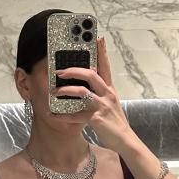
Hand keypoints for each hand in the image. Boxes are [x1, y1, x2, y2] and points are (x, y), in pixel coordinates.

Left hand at [52, 36, 134, 151]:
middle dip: (73, 70)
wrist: (125, 140)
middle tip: (59, 71)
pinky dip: (63, 116)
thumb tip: (84, 83)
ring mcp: (102, 106)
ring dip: (66, 90)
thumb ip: (99, 92)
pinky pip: (76, 115)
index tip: (98, 37)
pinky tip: (53, 115)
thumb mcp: (109, 103)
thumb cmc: (114, 121)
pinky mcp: (97, 119)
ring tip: (54, 92)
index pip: (105, 66)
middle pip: (91, 74)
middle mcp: (107, 94)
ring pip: (82, 92)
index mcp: (109, 89)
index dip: (101, 51)